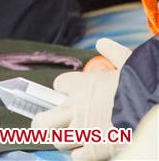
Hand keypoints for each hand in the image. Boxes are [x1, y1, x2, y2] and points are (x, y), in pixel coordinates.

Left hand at [30, 38, 131, 160]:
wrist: (148, 106)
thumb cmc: (138, 83)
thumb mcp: (127, 61)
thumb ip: (113, 52)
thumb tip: (103, 42)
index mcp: (81, 85)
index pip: (59, 84)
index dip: (64, 88)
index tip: (69, 90)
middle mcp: (75, 109)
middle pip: (42, 120)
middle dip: (43, 123)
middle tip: (47, 123)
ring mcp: (83, 131)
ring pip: (58, 141)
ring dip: (63, 140)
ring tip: (70, 138)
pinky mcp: (95, 149)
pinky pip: (76, 156)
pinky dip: (80, 154)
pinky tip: (86, 149)